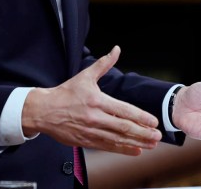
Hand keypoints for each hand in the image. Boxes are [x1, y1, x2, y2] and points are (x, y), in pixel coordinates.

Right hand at [21, 45, 161, 155]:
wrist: (43, 111)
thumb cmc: (65, 93)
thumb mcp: (85, 76)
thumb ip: (104, 64)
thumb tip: (116, 49)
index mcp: (96, 100)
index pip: (123, 110)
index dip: (140, 117)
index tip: (153, 121)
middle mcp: (94, 117)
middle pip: (123, 127)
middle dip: (142, 133)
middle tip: (157, 136)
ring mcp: (90, 131)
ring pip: (117, 139)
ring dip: (136, 142)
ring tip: (150, 144)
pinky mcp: (85, 141)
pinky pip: (107, 146)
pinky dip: (122, 149)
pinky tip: (135, 150)